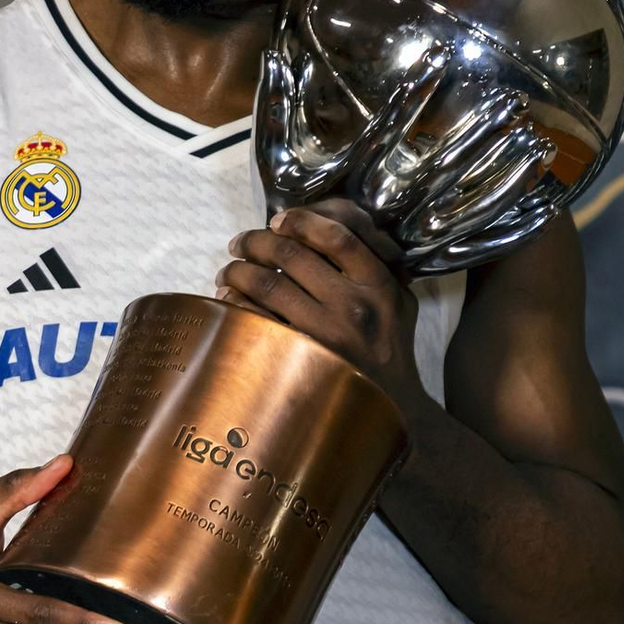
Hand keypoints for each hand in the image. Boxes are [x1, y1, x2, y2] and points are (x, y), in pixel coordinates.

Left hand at [214, 199, 425, 418]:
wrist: (391, 403)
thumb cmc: (388, 345)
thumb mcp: (396, 298)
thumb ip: (372, 263)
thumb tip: (324, 224)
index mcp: (379, 284)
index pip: (336, 236)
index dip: (300, 220)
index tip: (277, 220)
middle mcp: (353, 306)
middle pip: (291, 254)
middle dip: (255, 241)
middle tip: (238, 243)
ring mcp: (325, 335)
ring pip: (267, 284)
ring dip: (237, 271)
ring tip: (227, 271)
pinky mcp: (300, 359)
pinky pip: (255, 320)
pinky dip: (235, 303)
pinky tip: (228, 299)